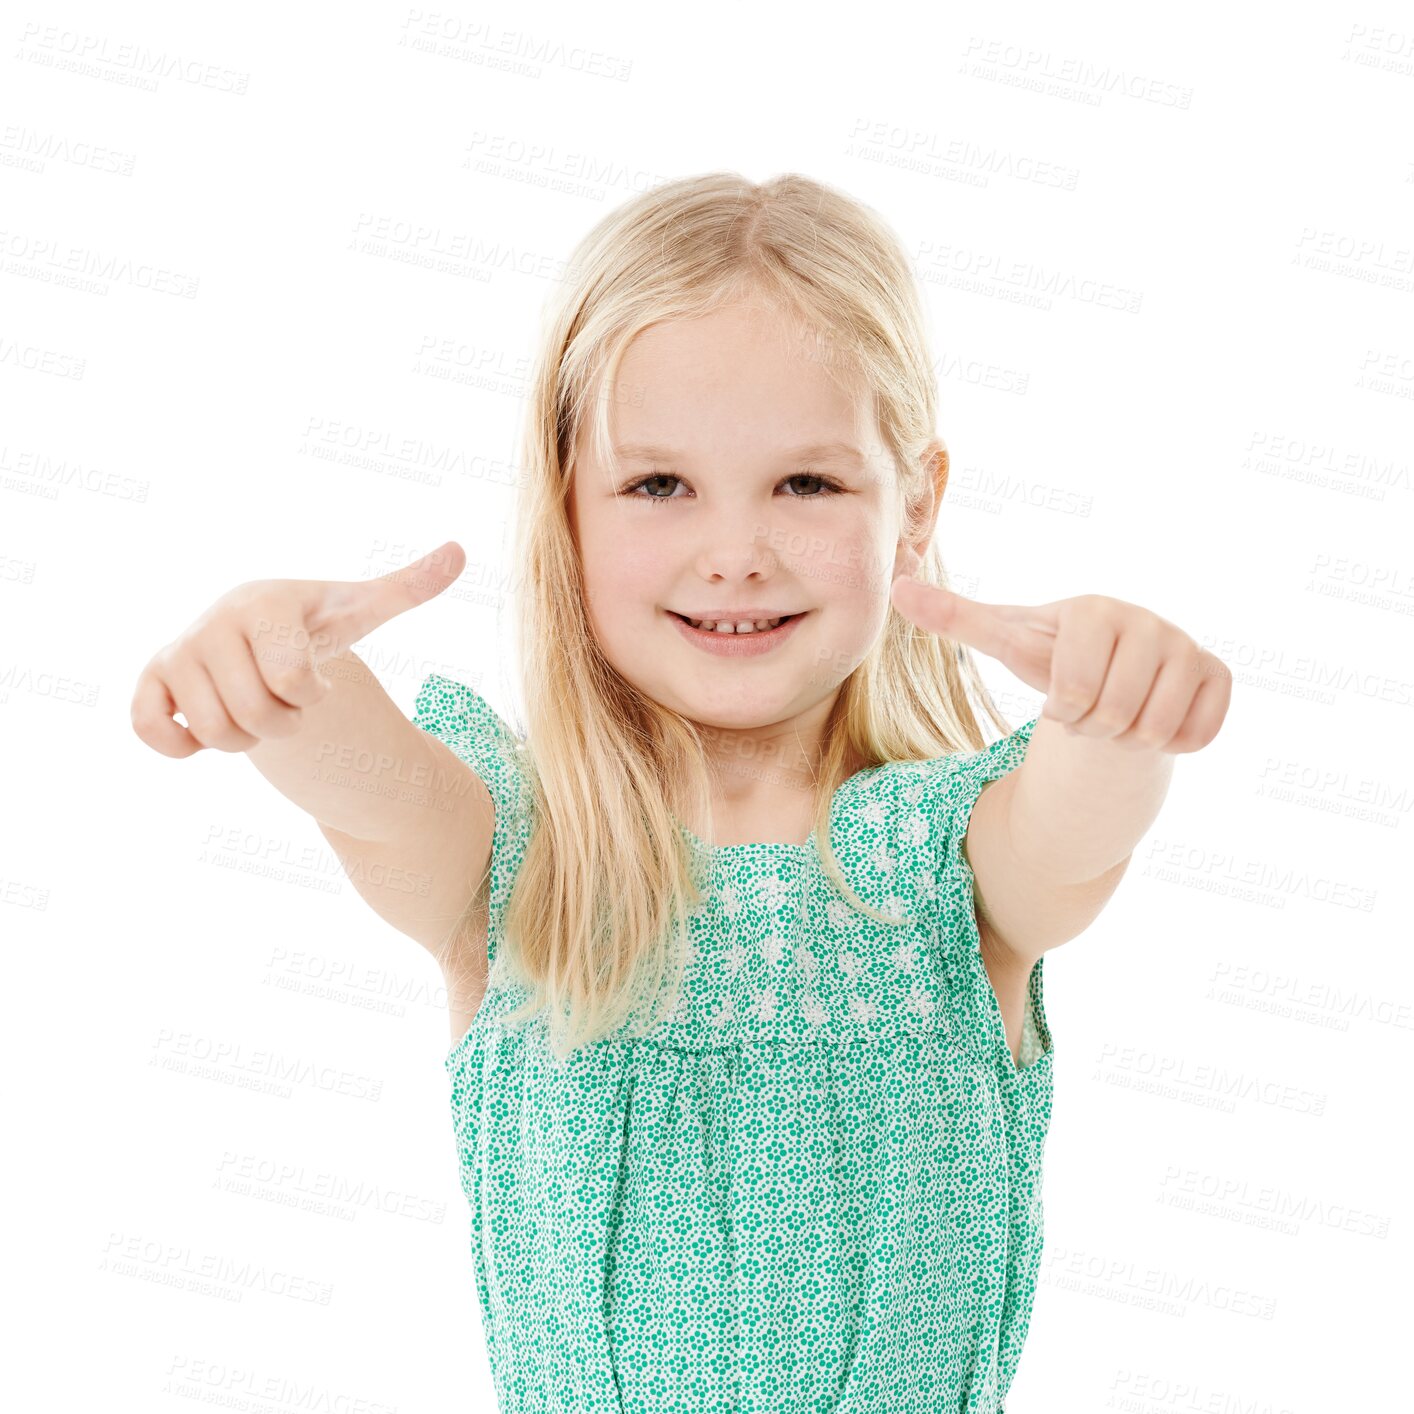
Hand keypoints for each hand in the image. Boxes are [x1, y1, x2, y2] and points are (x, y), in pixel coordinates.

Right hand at [131, 541, 465, 757]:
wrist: (256, 632)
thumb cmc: (314, 624)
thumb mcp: (360, 609)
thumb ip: (408, 587)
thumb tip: (460, 553)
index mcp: (265, 603)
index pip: (293, 684)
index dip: (310, 695)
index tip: (311, 675)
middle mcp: (213, 621)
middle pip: (257, 717)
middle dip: (282, 722)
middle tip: (282, 696)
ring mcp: (178, 651)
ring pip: (215, 733)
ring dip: (244, 737)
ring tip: (251, 704)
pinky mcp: (148, 680)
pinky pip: (152, 732)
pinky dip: (182, 745)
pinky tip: (203, 725)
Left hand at [889, 575, 1230, 752]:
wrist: (1110, 680)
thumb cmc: (1052, 660)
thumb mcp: (1005, 640)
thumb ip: (954, 617)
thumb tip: (895, 587)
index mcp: (1096, 612)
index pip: (1075, 689)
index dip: (1063, 709)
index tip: (1062, 694)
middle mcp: (1151, 622)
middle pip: (1117, 714)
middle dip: (1095, 727)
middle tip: (1091, 708)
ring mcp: (1190, 647)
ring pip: (1156, 730)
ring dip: (1129, 738)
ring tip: (1119, 712)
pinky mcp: (1220, 676)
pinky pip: (1198, 734)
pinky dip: (1171, 742)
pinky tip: (1156, 717)